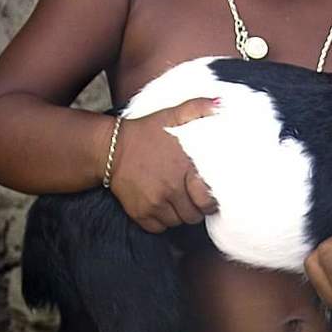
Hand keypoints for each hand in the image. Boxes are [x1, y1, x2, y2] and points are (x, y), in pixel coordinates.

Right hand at [109, 101, 218, 231]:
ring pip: (177, 223)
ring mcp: (155, 204)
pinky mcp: (139, 214)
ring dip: (179, 215)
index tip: (207, 195)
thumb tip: (221, 103)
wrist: (110, 147)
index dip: (210, 201)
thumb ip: (199, 108)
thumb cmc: (146, 132)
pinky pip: (159, 228)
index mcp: (184, 169)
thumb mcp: (172, 114)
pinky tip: (161, 206)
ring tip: (175, 200)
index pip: (208, 201)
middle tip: (191, 198)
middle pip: (193, 216)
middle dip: (195, 208)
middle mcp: (171, 190)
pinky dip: (161, 222)